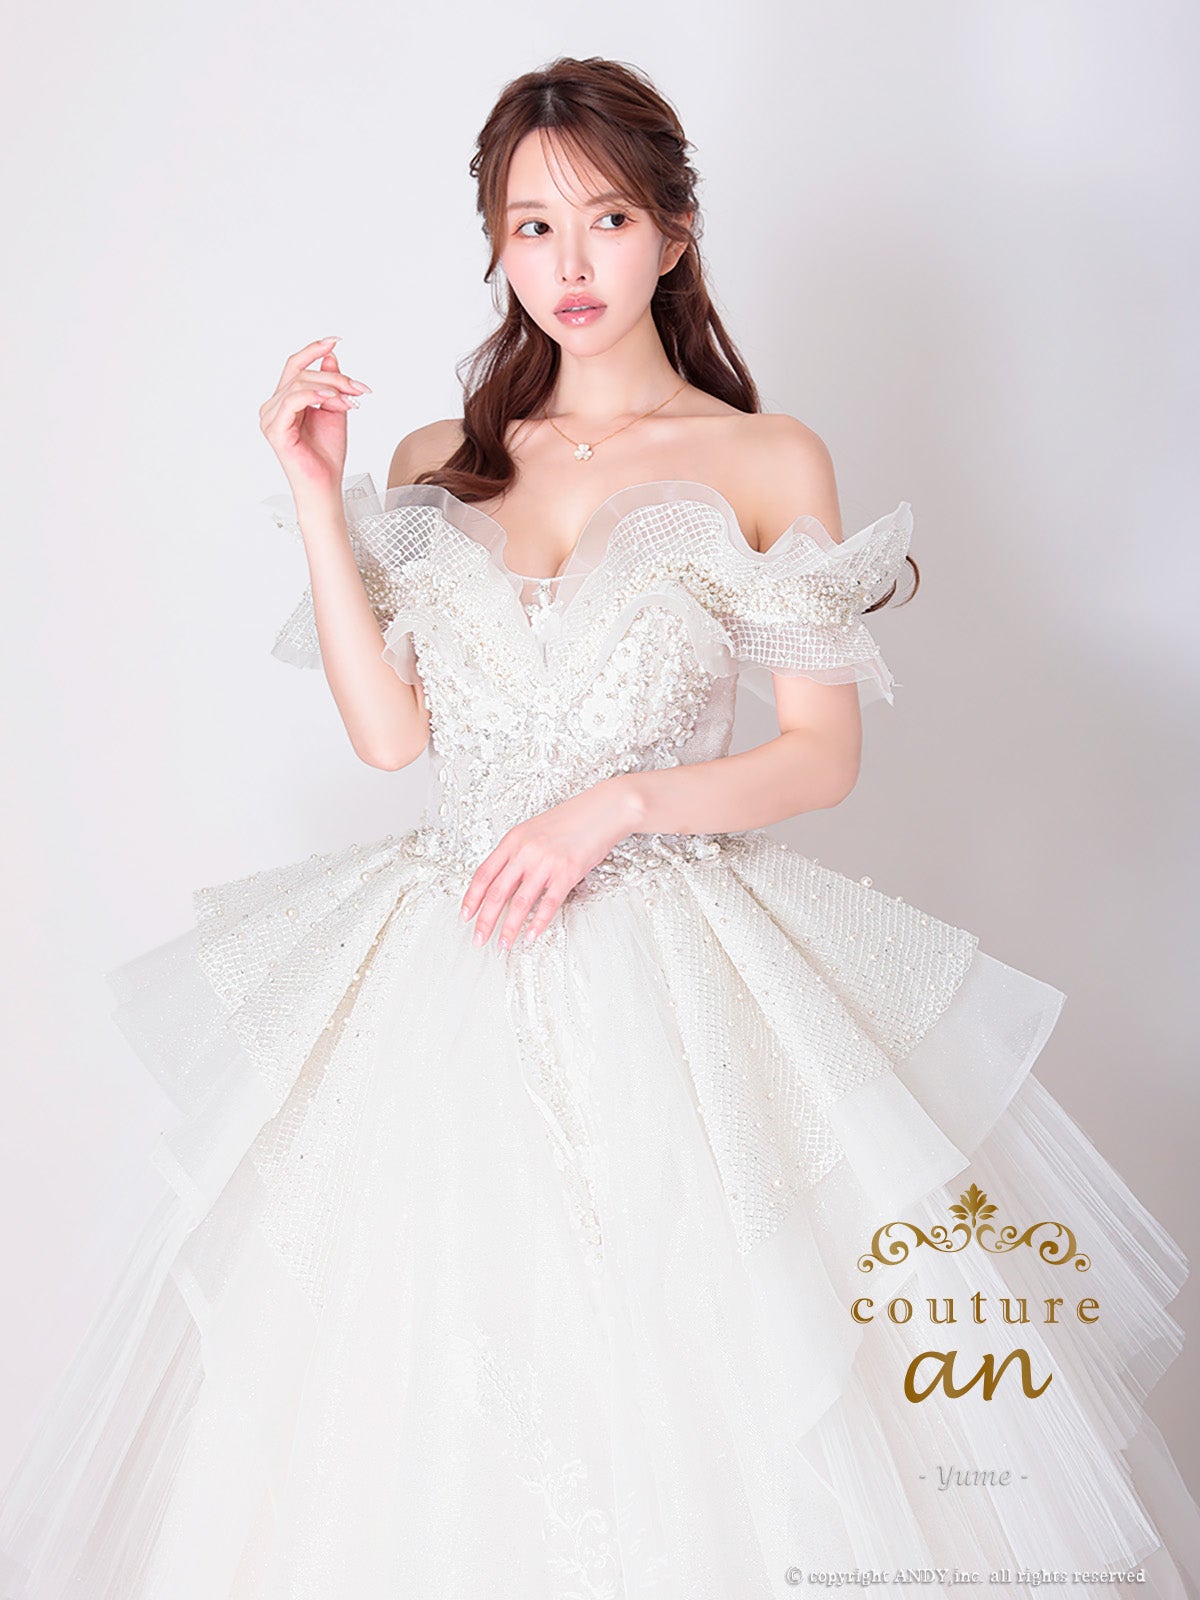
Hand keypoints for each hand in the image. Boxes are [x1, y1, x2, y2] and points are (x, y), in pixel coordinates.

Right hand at [258, 335, 371, 497]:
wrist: (326, 485)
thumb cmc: (328, 454)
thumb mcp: (335, 410)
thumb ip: (331, 385)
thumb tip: (331, 357)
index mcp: (285, 400)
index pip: (296, 366)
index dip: (314, 350)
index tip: (335, 339)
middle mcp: (273, 406)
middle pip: (300, 372)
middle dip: (334, 376)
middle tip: (359, 387)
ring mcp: (271, 418)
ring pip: (299, 383)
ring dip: (331, 387)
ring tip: (352, 400)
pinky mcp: (275, 430)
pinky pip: (293, 401)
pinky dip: (315, 395)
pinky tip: (333, 399)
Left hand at [461, 777, 642, 949]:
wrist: (603, 810)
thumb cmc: (572, 820)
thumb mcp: (534, 830)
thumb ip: (517, 853)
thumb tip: (503, 880)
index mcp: (513, 840)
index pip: (484, 873)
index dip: (471, 898)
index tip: (466, 915)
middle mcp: (526, 851)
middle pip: (497, 892)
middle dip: (485, 920)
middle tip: (478, 938)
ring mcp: (546, 862)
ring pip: (520, 902)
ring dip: (509, 928)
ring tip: (504, 944)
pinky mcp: (567, 873)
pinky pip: (548, 904)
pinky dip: (538, 923)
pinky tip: (531, 935)